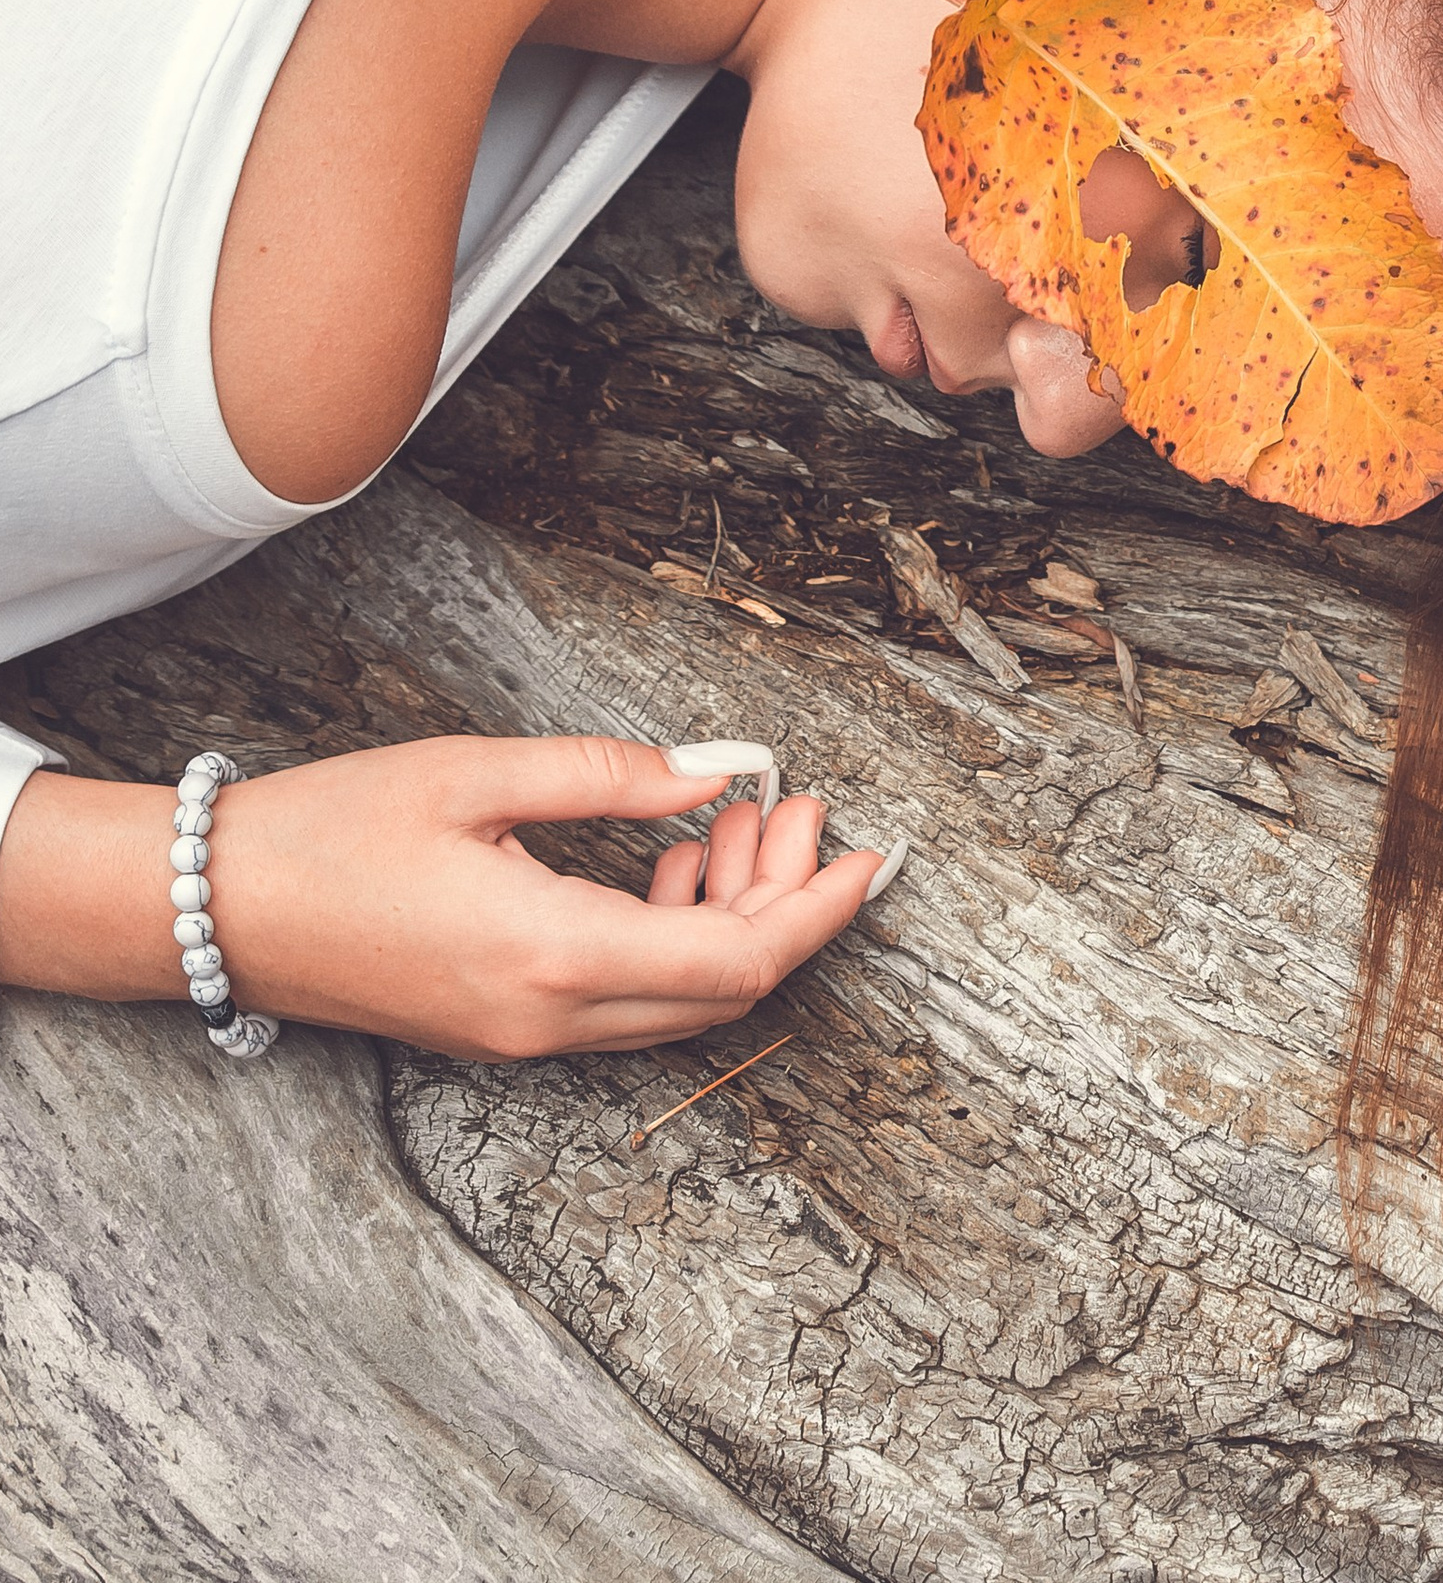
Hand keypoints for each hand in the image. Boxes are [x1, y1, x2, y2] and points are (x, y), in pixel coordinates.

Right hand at [0, 736, 890, 1059]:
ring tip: (734, 821)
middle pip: (724, 986)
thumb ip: (614, 776)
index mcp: (553, 956)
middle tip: (797, 810)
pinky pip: (628, 999)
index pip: (739, 960)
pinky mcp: (503, 1028)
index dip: (819, 912)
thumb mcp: (481, 774)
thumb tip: (722, 771)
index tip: (868, 855)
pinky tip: (668, 861)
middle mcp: (550, 1018)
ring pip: (680, 999)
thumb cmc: (332, 831)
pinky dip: (674, 936)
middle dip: (786, 901)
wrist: (209, 909)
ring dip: (730, 917)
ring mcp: (525, 1035)